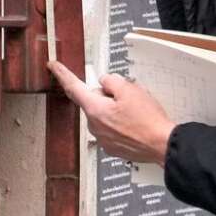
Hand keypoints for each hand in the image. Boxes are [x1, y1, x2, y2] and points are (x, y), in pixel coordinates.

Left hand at [49, 61, 174, 166]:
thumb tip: (105, 83)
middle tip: (127, 97)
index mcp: (95, 109)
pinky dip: (121, 124)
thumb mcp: (130, 89)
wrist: (162, 145)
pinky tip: (135, 124)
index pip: (73, 87)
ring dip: (115, 111)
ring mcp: (103, 139)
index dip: (62, 74)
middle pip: (93, 102)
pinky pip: (111, 129)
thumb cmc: (148, 121)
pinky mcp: (113, 148)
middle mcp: (95, 126)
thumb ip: (111, 81)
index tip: (53, 67)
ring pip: (103, 116)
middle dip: (106, 96)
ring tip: (136, 114)